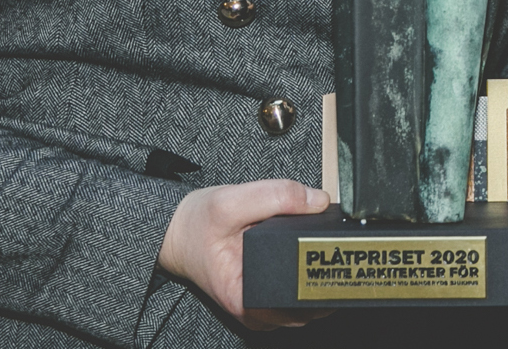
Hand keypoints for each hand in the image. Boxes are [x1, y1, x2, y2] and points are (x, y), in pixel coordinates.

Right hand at [159, 179, 333, 329]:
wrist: (176, 232)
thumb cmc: (195, 225)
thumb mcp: (230, 201)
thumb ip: (276, 196)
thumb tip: (319, 202)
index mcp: (244, 298)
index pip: (301, 301)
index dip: (322, 275)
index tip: (331, 252)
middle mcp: (253, 311)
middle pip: (309, 304)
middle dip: (322, 274)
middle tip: (325, 244)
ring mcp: (259, 307)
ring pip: (305, 301)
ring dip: (315, 276)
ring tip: (312, 246)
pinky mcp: (262, 297)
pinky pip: (294, 293)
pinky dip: (303, 275)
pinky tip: (300, 253)